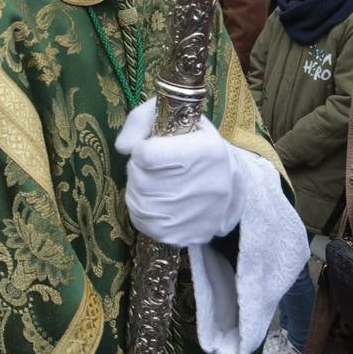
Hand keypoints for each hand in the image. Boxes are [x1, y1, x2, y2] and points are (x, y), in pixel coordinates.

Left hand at [114, 97, 246, 246]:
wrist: (229, 183)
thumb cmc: (194, 143)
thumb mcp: (173, 118)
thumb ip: (140, 121)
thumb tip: (123, 147)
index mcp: (205, 151)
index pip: (147, 155)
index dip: (141, 149)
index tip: (149, 148)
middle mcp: (206, 185)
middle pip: (141, 181)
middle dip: (137, 171)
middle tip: (149, 167)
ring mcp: (199, 214)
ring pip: (139, 204)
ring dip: (136, 191)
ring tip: (151, 182)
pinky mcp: (189, 235)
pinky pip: (145, 224)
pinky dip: (141, 212)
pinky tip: (154, 201)